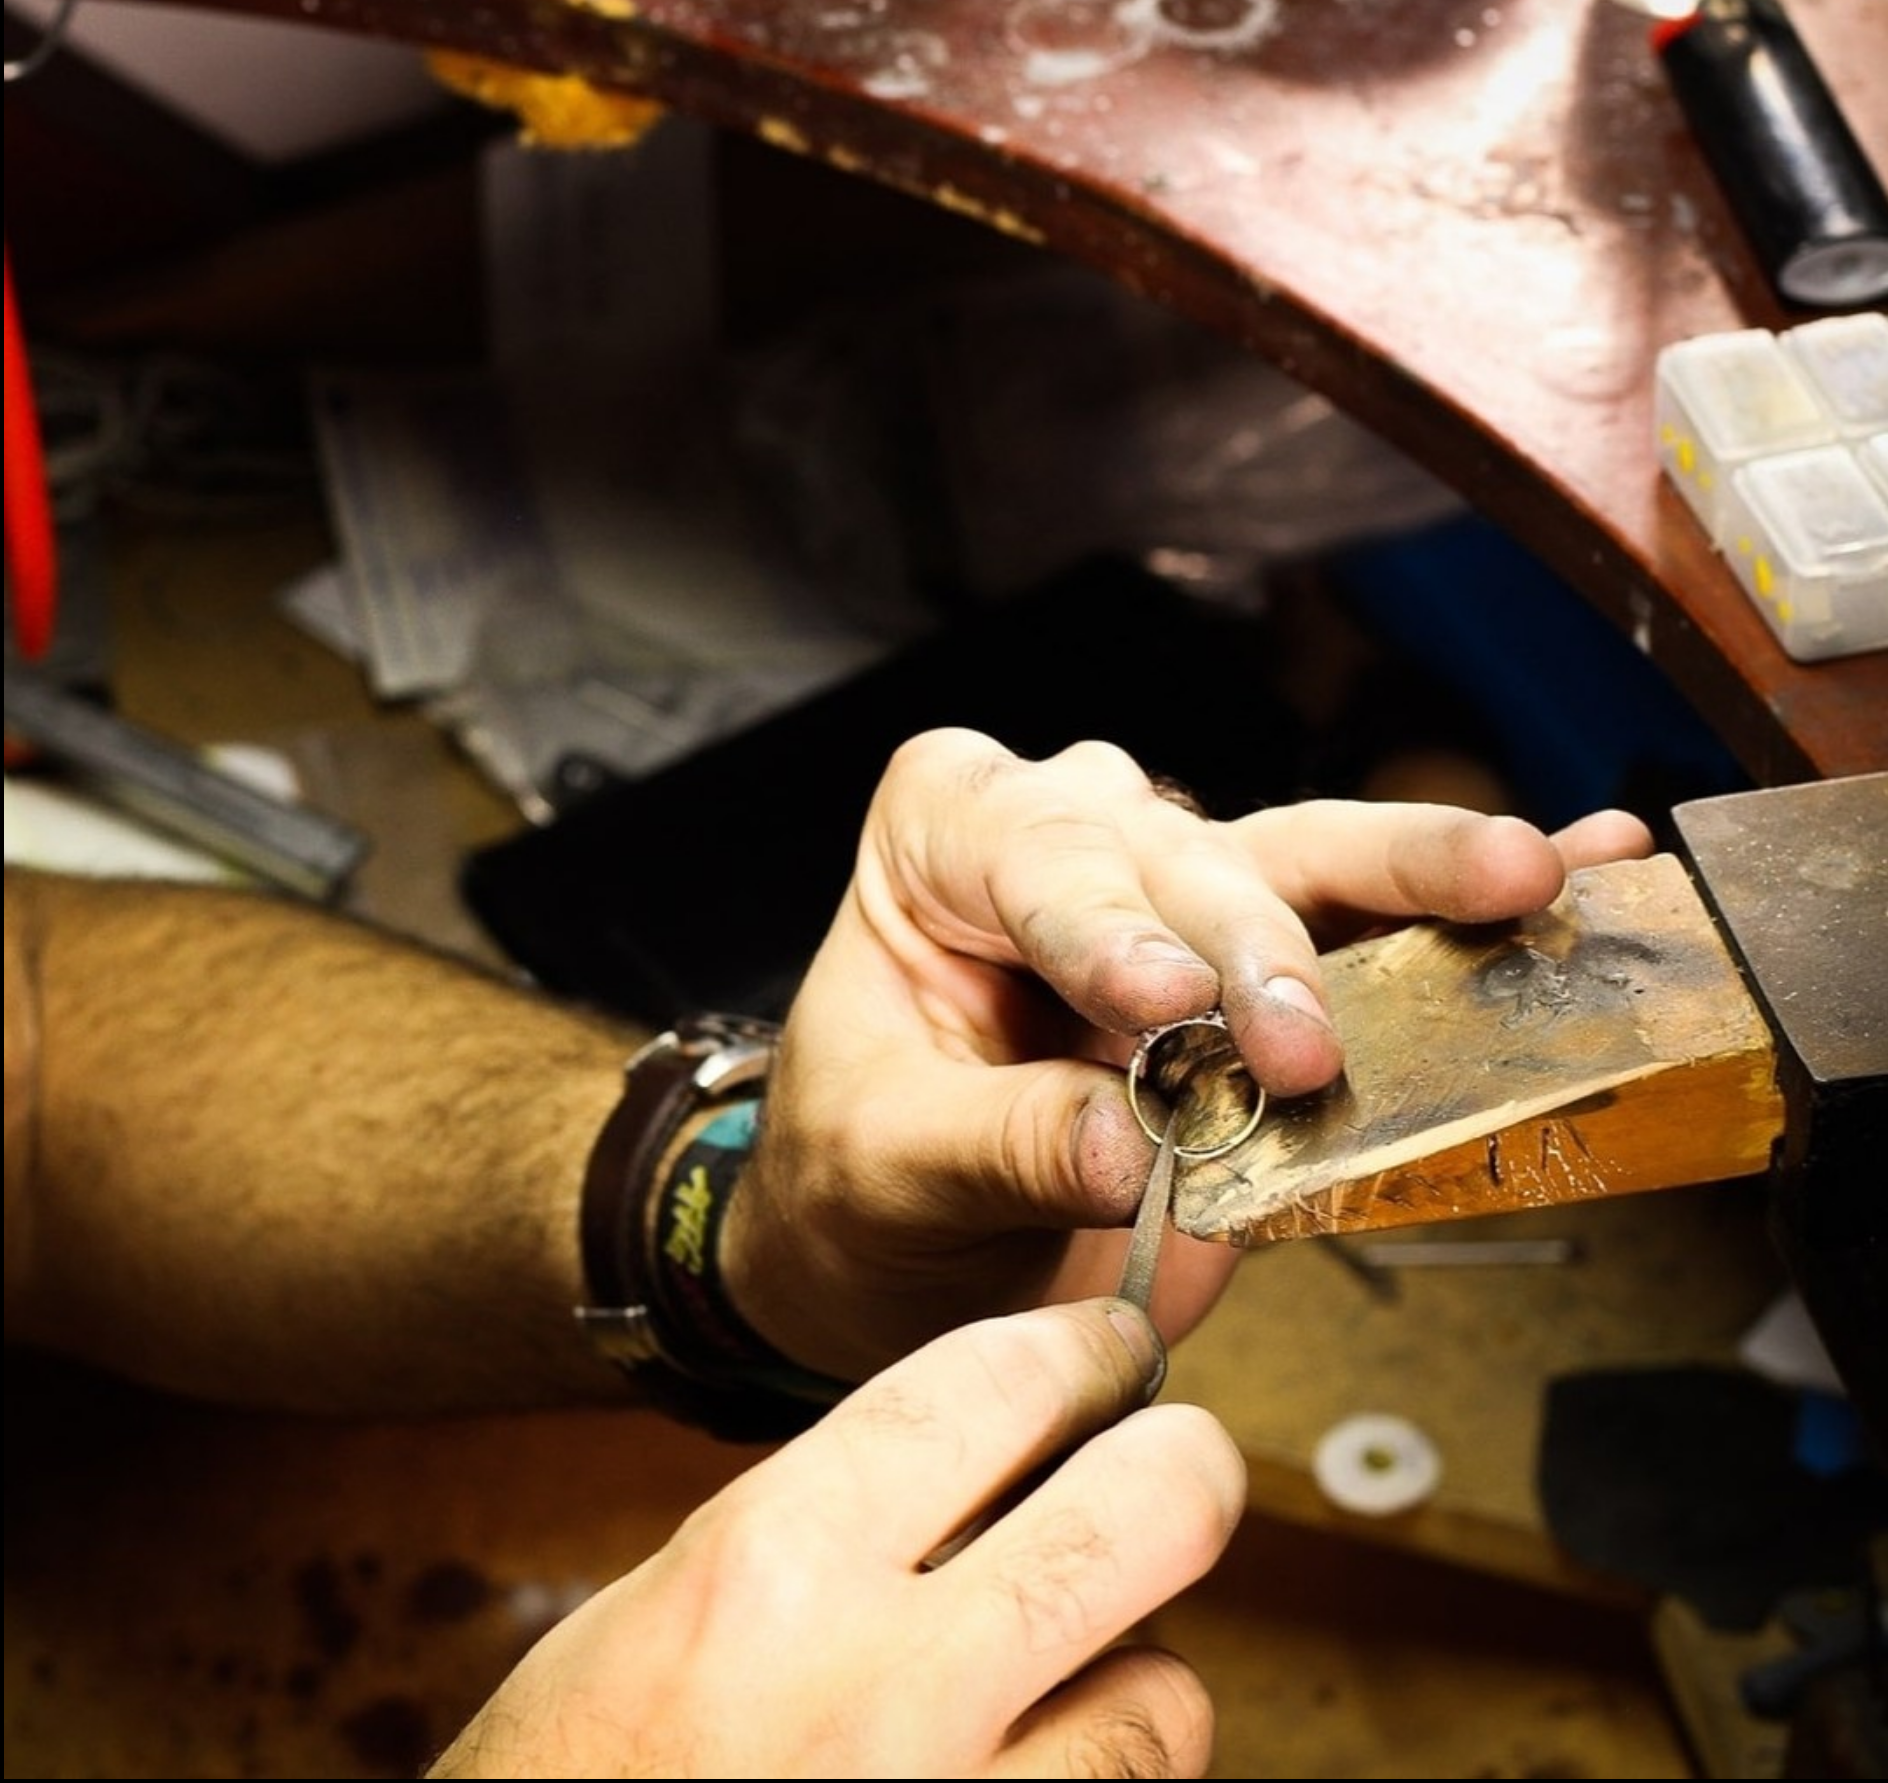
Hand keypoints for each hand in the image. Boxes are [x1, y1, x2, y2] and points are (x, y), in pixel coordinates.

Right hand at [427, 1298, 1243, 1779]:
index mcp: (774, 1568)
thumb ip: (839, 1517)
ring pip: (1165, 1695)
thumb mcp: (675, 1602)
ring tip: (1066, 1662)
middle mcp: (882, 1691)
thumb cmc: (584, 1779)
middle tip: (1179, 1458)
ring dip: (1138, 1662)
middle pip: (1145, 1518)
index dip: (1081, 1349)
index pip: (993, 1390)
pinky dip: (1104, 1771)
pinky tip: (1034, 1760)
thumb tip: (1002, 1456)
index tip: (1111, 1348)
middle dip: (1187, 1464)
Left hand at [732, 728, 1652, 1379]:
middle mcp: (1071, 827)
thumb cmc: (860, 1171)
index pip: (1031, 859)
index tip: (1163, 1011)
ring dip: (1414, 877)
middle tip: (1304, 1041)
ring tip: (1520, 875)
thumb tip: (1131, 1147)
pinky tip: (1568, 865)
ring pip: (1301, 858)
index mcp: (947, 836)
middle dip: (1257, 946)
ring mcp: (1176, 882)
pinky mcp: (1262, 959)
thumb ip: (1000, 1143)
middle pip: (1183, 855)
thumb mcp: (885, 1164)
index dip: (1102, 930)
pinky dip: (1460, 911)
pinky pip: (1366, 925)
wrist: (893, 1230)